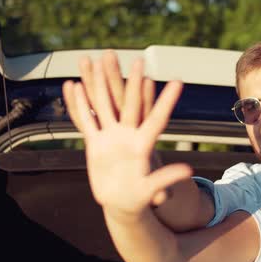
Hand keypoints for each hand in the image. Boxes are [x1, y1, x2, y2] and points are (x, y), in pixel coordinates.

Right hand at [62, 53, 191, 218]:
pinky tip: (73, 85)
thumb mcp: (150, 190)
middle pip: (128, 103)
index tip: (177, 81)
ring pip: (103, 104)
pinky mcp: (95, 142)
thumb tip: (187, 171)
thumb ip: (165, 179)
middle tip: (134, 59)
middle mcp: (127, 135)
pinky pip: (85, 119)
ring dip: (98, 83)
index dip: (165, 100)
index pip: (156, 118)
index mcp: (143, 144)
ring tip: (93, 60)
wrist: (121, 202)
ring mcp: (110, 136)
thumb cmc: (138, 198)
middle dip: (128, 81)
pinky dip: (78, 104)